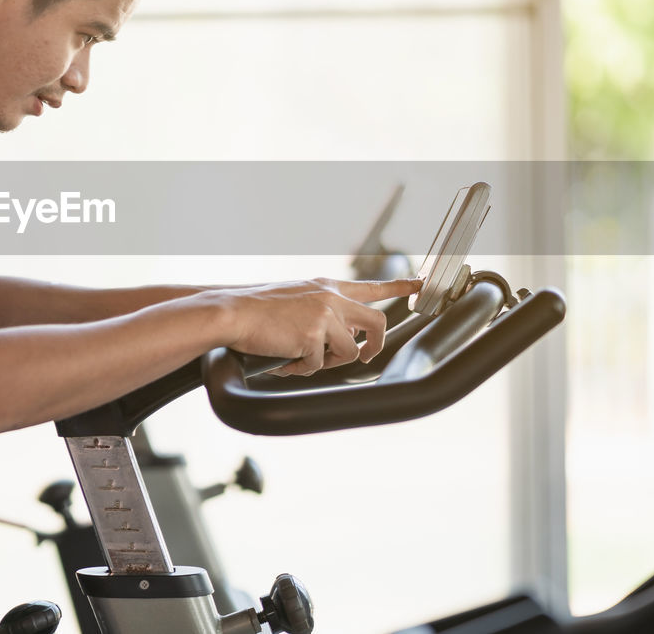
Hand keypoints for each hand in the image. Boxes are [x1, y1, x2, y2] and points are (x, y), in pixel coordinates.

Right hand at [210, 277, 421, 375]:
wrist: (232, 312)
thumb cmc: (255, 310)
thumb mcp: (295, 299)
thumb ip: (321, 312)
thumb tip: (337, 340)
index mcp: (326, 287)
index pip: (371, 286)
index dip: (400, 286)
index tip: (420, 284)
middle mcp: (330, 297)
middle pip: (377, 321)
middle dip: (375, 345)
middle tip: (364, 357)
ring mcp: (324, 315)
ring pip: (348, 351)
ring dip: (326, 362)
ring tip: (300, 359)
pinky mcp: (314, 335)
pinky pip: (317, 365)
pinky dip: (300, 368)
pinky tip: (283, 360)